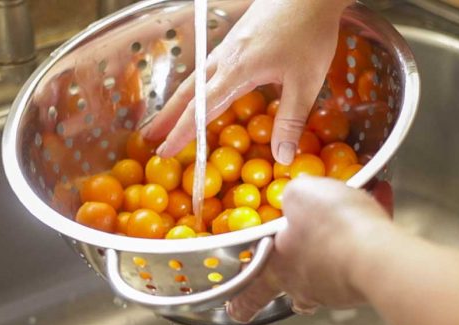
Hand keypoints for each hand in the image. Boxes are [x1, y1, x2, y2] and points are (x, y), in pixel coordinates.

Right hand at [144, 0, 352, 164]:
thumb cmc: (309, 32)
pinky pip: (206, 69)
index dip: (182, 133)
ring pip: (195, 79)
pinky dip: (195, 88)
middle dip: (167, 117)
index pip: (201, 109)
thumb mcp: (306, 81)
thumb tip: (282, 158)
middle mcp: (224, 59)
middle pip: (188, 92)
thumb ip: (291, 120)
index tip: (165, 151)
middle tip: (149, 138)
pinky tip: (199, 93)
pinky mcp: (236, 40)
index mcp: (236, 71)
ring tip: (165, 120)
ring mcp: (228, 48)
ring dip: (177, 102)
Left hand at [226, 177, 392, 322]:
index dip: (241, 302)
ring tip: (352, 209)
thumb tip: (296, 195)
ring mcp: (335, 287)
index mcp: (275, 267)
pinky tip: (378, 200)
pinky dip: (369, 229)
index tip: (234, 312)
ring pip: (331, 266)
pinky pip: (364, 250)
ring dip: (339, 241)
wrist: (377, 253)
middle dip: (297, 268)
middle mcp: (303, 285)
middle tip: (303, 255)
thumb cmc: (328, 227)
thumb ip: (293, 195)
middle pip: (293, 283)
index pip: (249, 292)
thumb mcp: (299, 193)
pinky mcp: (366, 281)